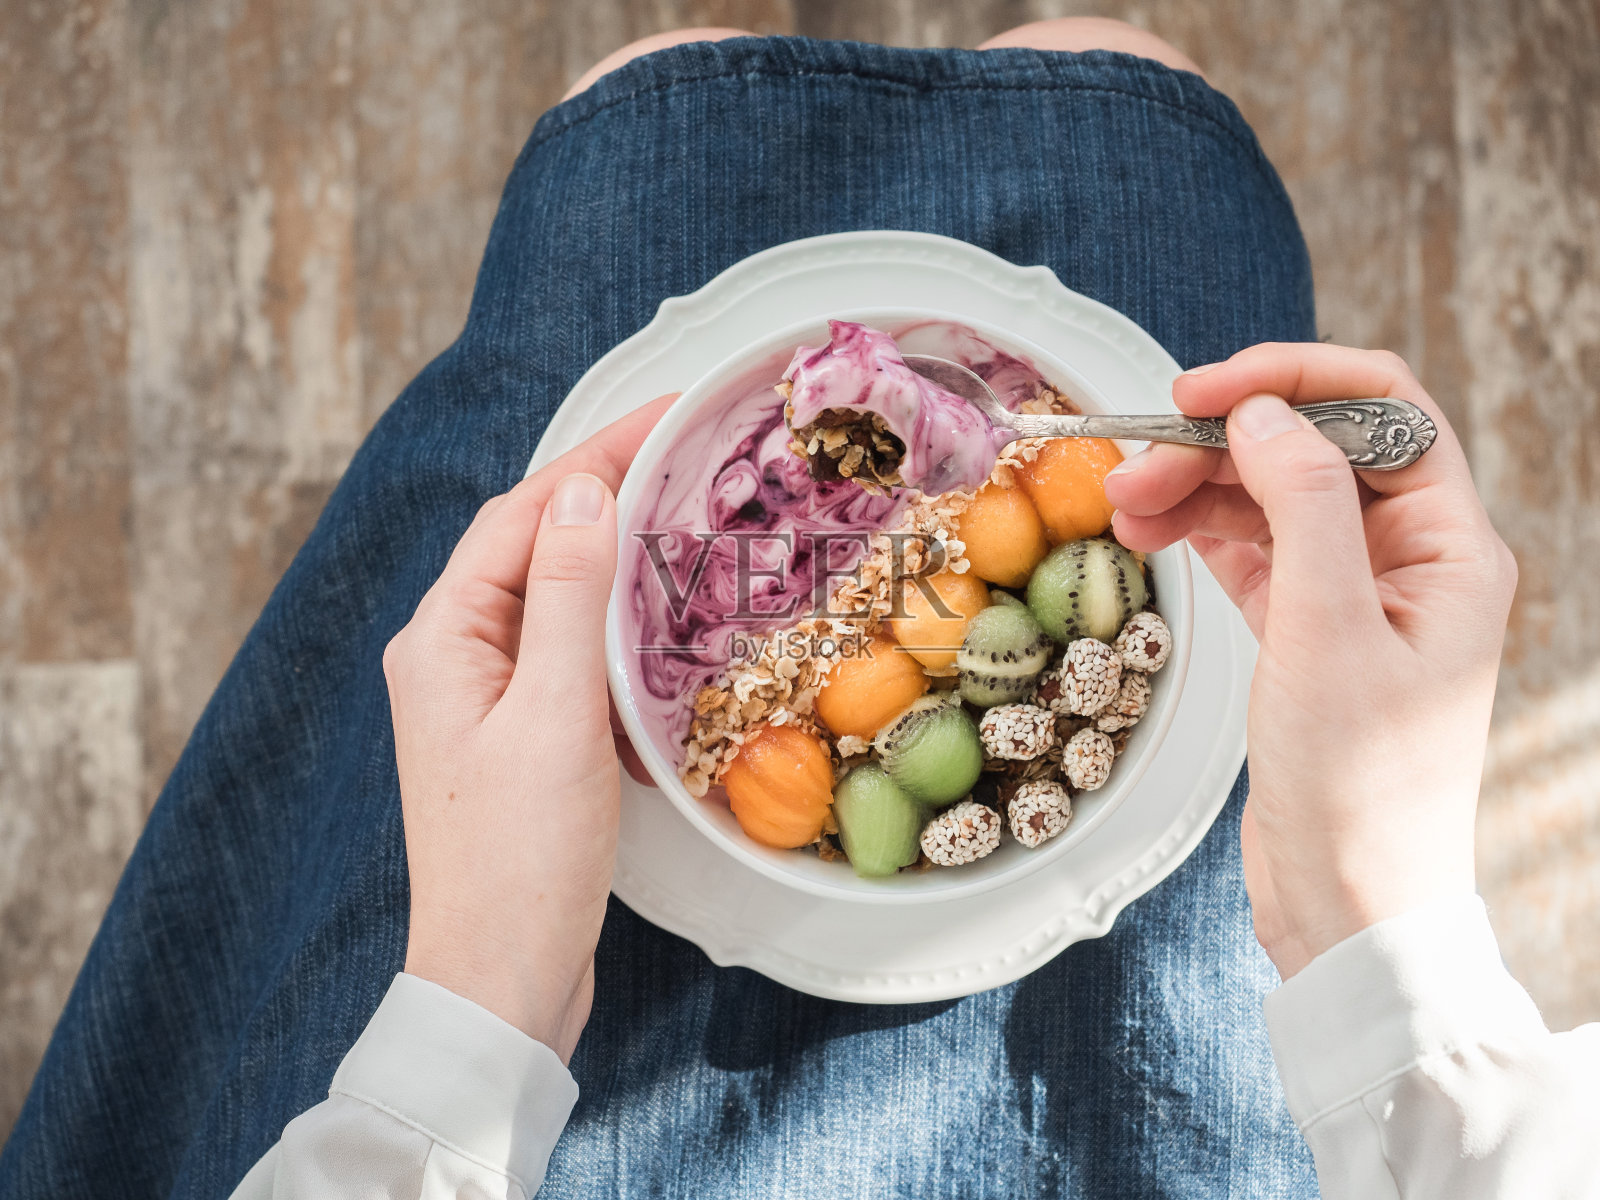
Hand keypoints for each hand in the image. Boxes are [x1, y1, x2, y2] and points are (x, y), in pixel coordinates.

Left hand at [382, 395, 671, 1059]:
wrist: (501, 977)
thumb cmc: (521, 857)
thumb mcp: (555, 716)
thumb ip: (568, 599)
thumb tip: (582, 493)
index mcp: (443, 638)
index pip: (522, 514)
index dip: (595, 455)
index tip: (670, 414)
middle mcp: (454, 655)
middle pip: (534, 544)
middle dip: (608, 491)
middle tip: (691, 452)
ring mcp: (486, 697)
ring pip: (555, 596)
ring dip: (616, 553)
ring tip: (687, 513)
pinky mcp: (521, 735)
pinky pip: (570, 650)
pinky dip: (618, 621)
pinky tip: (663, 616)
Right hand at [1104, 345, 1515, 978]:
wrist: (1347, 904)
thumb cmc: (1360, 787)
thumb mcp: (1327, 633)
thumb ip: (1303, 505)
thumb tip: (1264, 412)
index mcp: (1452, 548)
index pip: (1383, 412)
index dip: (1292, 383)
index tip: (1200, 393)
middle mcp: (1411, 559)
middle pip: (1313, 451)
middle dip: (1223, 444)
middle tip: (1135, 461)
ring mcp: (1356, 595)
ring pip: (1271, 500)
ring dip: (1198, 490)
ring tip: (1122, 506)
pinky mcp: (1307, 632)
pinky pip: (1250, 553)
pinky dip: (1198, 536)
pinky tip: (1147, 535)